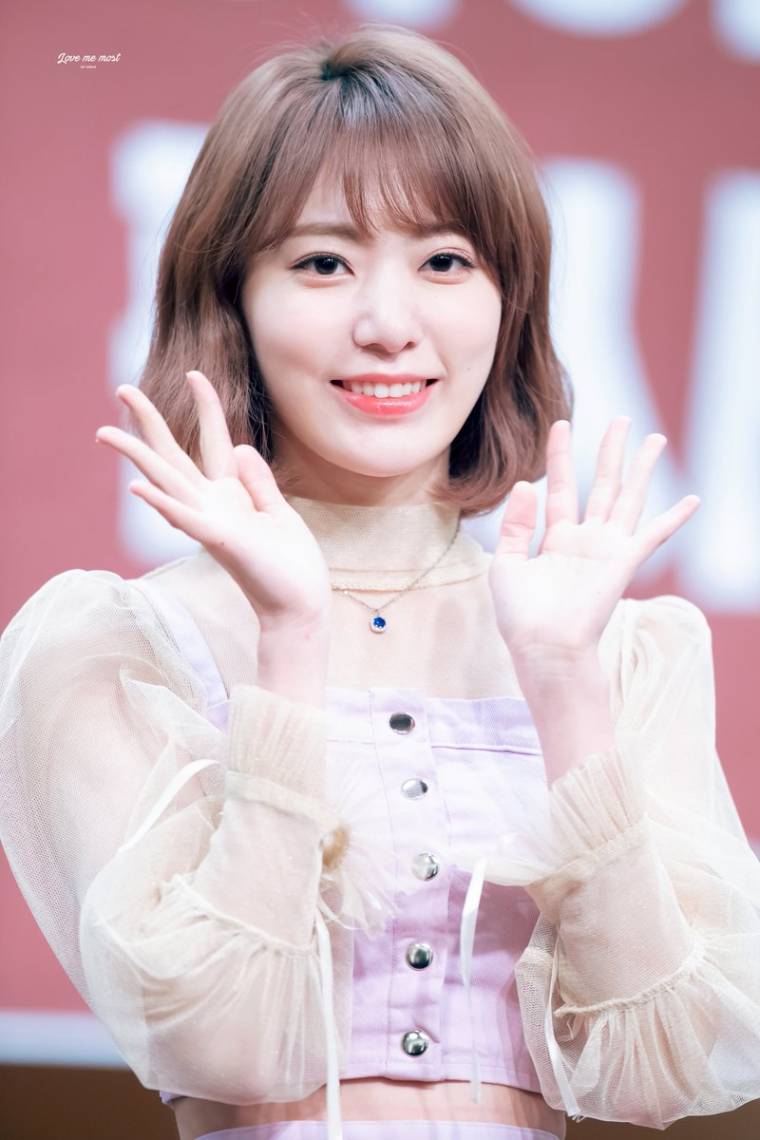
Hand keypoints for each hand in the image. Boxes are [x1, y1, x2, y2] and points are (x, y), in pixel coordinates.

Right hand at [95, 371, 332, 628]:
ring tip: (105, 432)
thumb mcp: (279, 511)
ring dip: (138, 457)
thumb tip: (238, 446)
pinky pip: (186, 519)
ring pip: (168, 482)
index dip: (206, 406)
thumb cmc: (290, 564)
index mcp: (232, 494)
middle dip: (149, 422)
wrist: (300, 604)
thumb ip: (258, 481)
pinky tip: (137, 487)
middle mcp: (213, 504)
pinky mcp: (220, 541)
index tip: (196, 374)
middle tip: (121, 388)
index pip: (214, 440)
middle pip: (174, 455)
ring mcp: (212, 522)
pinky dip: (163, 504)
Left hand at [488, 417, 699, 665]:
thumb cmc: (521, 617)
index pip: (561, 487)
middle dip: (611, 452)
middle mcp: (585, 540)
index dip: (561, 456)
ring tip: (654, 439)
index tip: (562, 424)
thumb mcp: (506, 565)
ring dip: (642, 469)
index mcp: (555, 539)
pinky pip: (653, 535)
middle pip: (603, 485)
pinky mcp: (623, 563)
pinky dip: (674, 519)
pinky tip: (693, 500)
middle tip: (622, 420)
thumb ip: (516, 525)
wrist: (543, 647)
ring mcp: (607, 550)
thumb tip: (526, 484)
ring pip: (630, 498)